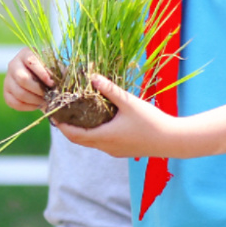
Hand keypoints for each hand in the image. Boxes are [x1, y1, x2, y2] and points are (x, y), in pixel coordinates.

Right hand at [4, 49, 54, 111]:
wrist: (39, 79)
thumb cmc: (48, 71)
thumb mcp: (53, 68)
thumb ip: (56, 72)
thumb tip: (60, 79)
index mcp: (25, 54)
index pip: (31, 61)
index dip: (42, 73)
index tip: (52, 83)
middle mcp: (13, 64)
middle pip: (23, 79)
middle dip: (38, 90)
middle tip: (49, 95)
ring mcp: (8, 79)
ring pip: (19, 93)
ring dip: (35, 100)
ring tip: (45, 101)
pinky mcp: (6, 92)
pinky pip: (15, 103)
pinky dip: (28, 107)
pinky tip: (37, 104)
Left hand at [53, 74, 181, 158]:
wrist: (173, 140)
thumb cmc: (151, 121)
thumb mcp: (129, 102)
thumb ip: (109, 89)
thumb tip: (91, 76)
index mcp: (104, 137)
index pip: (74, 135)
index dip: (61, 126)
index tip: (52, 116)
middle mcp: (107, 147)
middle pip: (80, 140)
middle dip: (68, 129)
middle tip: (61, 115)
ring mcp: (115, 151)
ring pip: (92, 142)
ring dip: (82, 132)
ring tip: (77, 116)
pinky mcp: (123, 150)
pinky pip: (102, 143)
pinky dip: (94, 134)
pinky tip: (99, 121)